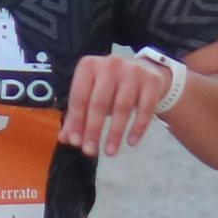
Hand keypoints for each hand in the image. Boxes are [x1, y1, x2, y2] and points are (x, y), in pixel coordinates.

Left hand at [64, 49, 178, 157]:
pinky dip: (138, 128)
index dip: (76, 121)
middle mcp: (110, 65)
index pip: (79, 97)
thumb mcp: (92, 95)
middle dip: (93, 130)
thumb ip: (78, 115)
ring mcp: (133, 71)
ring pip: (122, 107)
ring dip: (115, 133)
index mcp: (89, 66)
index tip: (75, 142)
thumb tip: (65, 138)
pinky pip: (145, 109)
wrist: (146, 71)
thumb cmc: (112, 86)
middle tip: (90, 151)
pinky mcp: (152, 81)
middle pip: (99, 102)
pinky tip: (131, 142)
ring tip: (110, 152)